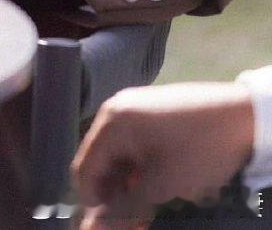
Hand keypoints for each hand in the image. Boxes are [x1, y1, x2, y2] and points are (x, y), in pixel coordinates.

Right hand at [72, 82, 255, 229]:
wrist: (242, 116)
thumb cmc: (198, 150)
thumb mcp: (162, 186)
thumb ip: (124, 207)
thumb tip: (94, 227)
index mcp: (111, 122)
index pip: (84, 169)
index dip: (93, 203)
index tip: (112, 225)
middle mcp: (117, 111)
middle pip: (101, 162)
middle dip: (115, 195)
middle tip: (138, 220)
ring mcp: (135, 109)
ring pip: (120, 156)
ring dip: (130, 185)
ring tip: (152, 207)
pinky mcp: (151, 112)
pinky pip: (135, 146)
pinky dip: (142, 169)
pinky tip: (160, 186)